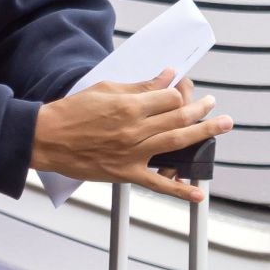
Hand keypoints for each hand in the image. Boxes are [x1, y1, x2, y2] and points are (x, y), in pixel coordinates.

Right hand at [30, 68, 231, 201]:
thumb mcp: (105, 90)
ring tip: (222, 125)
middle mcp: (135, 130)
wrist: (47, 139)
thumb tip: (164, 77)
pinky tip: (198, 193)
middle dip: (201, 109)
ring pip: (177, 143)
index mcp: (129, 106)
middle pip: (179, 118)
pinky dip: (180, 190)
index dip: (179, 90)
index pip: (169, 97)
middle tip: (213, 104)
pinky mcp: (126, 173)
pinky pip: (158, 183)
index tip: (182, 87)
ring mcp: (133, 154)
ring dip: (204, 134)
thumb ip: (138, 86)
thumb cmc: (71, 112)